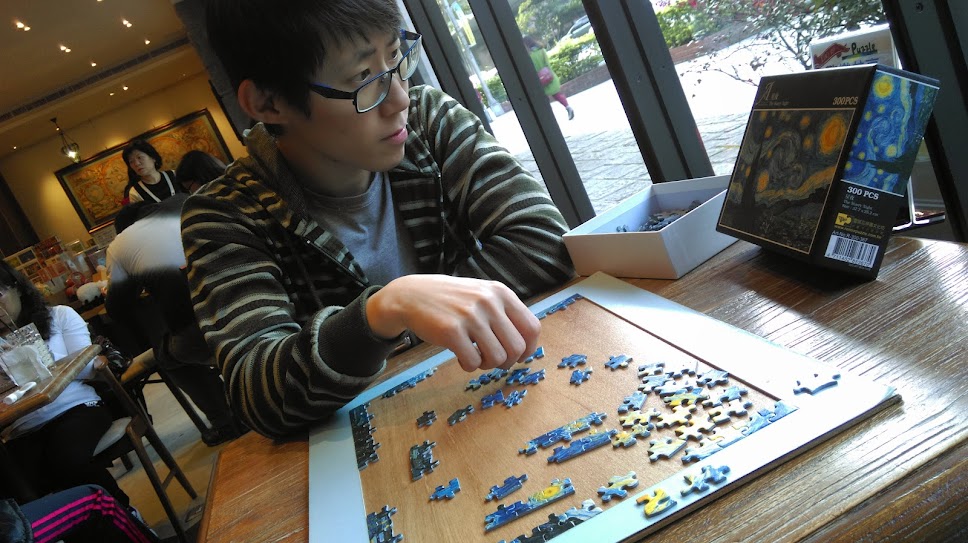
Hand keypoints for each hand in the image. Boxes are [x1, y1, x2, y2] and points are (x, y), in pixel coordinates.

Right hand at [366, 275, 539, 371]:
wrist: (412, 295)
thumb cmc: (451, 300)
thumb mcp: (482, 295)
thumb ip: (504, 314)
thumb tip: (526, 347)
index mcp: (501, 293)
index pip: (532, 328)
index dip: (529, 349)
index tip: (518, 356)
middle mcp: (488, 302)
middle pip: (517, 347)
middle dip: (507, 361)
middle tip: (493, 360)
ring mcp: (470, 316)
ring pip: (497, 357)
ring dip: (488, 365)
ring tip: (476, 357)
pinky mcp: (451, 331)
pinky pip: (473, 362)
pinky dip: (469, 366)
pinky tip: (461, 357)